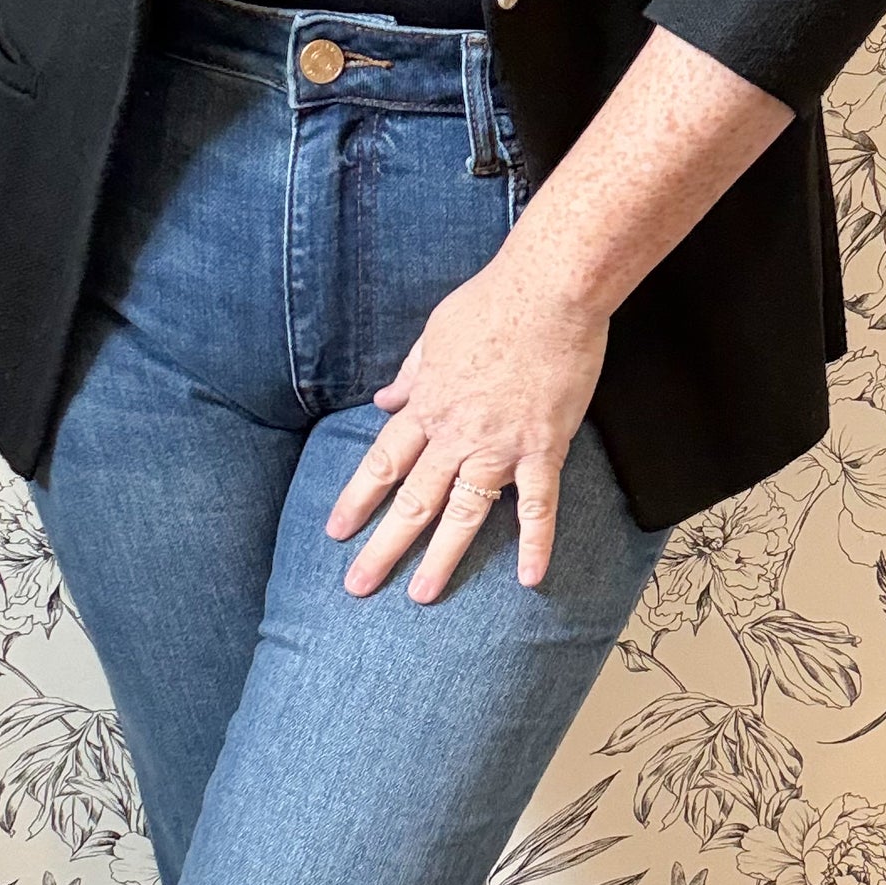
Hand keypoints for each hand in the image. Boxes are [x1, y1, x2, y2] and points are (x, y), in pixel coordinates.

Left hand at [326, 255, 608, 600]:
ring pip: (464, 512)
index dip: (357, 500)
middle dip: (382, 547)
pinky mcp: (544, 447)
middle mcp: (455, 434)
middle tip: (359, 585)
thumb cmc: (492, 303)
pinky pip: (539, 505)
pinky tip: (530, 578)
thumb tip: (385, 400)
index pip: (382, 463)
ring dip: (441, 557)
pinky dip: (535, 543)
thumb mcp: (433, 334)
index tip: (337, 531)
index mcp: (427, 406)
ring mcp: (499, 446)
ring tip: (421, 595)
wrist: (548, 289)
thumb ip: (410, 375)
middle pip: (413, 500)